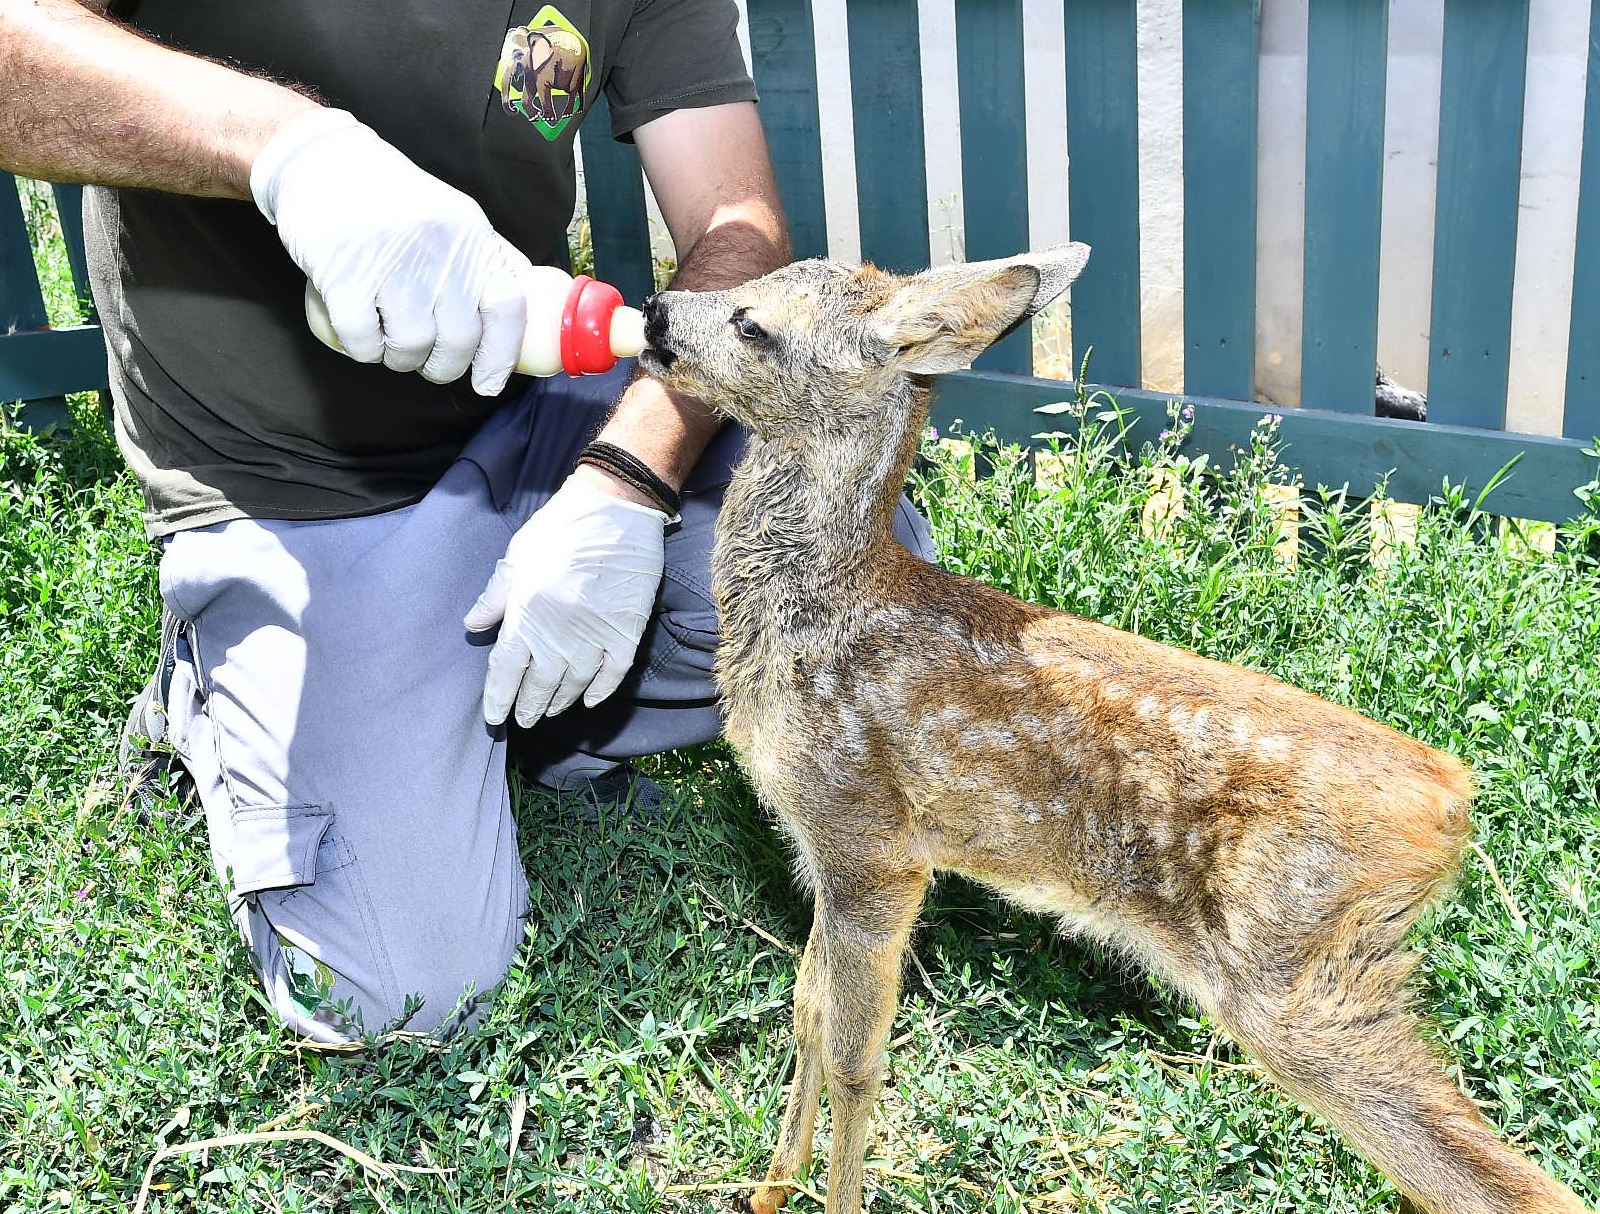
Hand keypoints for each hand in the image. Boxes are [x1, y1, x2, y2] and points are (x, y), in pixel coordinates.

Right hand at [250, 108, 531, 395]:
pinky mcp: (344, 275)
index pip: (507, 308)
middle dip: (444, 366)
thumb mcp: (454, 218)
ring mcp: (391, 263)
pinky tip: (362, 335)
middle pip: (459, 339)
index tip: (488, 382)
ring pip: (412, 345)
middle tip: (428, 362)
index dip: (501, 355)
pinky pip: (363, 341)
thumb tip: (519, 312)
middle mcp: (439, 250)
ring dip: (400, 358)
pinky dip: (363, 350)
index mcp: (472, 237)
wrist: (323, 161)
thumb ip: (485, 261)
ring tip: (390, 343)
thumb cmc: (393, 199)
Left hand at [464, 478, 668, 725]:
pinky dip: (601, 690)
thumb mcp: (518, 556)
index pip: (505, 670)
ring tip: (551, 710)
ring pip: (575, 683)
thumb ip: (496, 595)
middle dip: (528, 706)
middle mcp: (559, 633)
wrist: (616, 506)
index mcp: (527, 614)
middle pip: (539, 684)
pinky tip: (590, 699)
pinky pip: (613, 673)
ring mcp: (595, 634)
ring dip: (560, 701)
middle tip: (523, 720)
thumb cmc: (561, 527)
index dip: (498, 697)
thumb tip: (473, 625)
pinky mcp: (627, 630)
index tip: (494, 716)